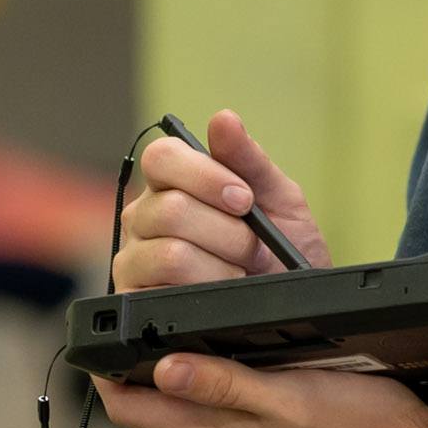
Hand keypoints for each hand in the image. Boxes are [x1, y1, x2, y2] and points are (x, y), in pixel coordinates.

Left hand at [92, 359, 427, 427]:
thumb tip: (162, 369)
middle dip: (127, 385)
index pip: (137, 415)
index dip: (111, 378)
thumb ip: (225, 388)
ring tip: (160, 351)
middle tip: (123, 339)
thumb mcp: (295, 402)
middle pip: (151, 425)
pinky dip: (203, 407)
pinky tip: (218, 381)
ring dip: (163, 396)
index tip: (103, 342)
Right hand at [111, 109, 327, 292]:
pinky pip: (166, 290)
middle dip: (229, 234)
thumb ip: (249, 160)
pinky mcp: (135, 301)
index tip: (244, 200)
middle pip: (170, 209)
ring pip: (170, 253)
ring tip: (241, 274)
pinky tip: (221, 294)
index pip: (161, 158)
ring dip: (222, 267)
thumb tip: (224, 119)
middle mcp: (144, 218)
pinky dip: (208, 291)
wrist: (293, 308)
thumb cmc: (283, 253)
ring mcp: (135, 260)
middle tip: (255, 249)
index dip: (204, 176)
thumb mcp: (280, 202)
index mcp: (172, 184)